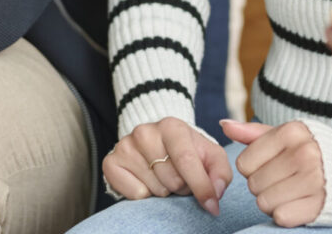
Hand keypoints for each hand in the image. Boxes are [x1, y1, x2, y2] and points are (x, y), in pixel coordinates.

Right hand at [102, 116, 230, 214]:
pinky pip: (136, 194)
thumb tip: (216, 193)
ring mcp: (125, 146)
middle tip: (180, 177)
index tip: (212, 205)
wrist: (157, 144)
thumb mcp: (210, 156)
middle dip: (183, 187)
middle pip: (172, 180)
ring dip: (165, 191)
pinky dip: (146, 194)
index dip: (201, 187)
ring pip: (155, 189)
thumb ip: (220, 173)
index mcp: (171, 126)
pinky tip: (147, 180)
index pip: (186, 161)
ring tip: (164, 177)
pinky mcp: (111, 162)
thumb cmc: (187, 151)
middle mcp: (145, 132)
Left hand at [222, 118, 323, 226]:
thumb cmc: (314, 151)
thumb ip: (253, 132)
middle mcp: (304, 154)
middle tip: (283, 179)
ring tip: (290, 191)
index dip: (253, 168)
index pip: (244, 163)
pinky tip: (298, 203)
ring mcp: (314, 180)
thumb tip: (223, 124)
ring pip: (264, 202)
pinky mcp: (319, 205)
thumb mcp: (287, 136)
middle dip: (263, 185)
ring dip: (273, 201)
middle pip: (253, 184)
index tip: (272, 165)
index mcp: (293, 132)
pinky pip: (281, 216)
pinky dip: (286, 214)